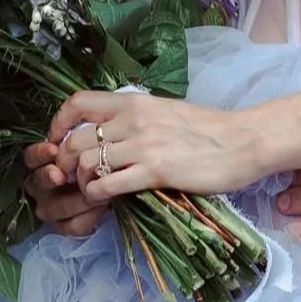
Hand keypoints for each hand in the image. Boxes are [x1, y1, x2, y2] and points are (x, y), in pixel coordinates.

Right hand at [22, 138, 107, 237]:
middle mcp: (40, 186)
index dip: (39, 154)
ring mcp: (50, 208)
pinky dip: (87, 218)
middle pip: (37, 183)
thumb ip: (75, 140)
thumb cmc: (98, 156)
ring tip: (95, 192)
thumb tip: (70, 137)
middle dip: (49, 178)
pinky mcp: (65, 226)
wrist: (115, 179)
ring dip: (76, 200)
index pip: (30, 158)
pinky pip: (72, 226)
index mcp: (40, 163)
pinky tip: (102, 208)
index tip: (53, 149)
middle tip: (61, 175)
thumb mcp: (89, 144)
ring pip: (54, 208)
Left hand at [49, 90, 257, 202]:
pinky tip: (106, 199)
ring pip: (86, 163)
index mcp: (135, 102)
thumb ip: (136, 118)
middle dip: (65, 162)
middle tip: (73, 177)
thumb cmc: (208, 129)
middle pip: (75, 140)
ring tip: (92, 190)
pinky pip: (108, 184)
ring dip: (82, 182)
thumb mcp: (165, 111)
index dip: (58, 123)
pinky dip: (98, 195)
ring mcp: (143, 145)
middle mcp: (133, 119)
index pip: (78, 103)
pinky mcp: (155, 172)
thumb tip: (111, 131)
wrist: (243, 141)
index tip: (58, 141)